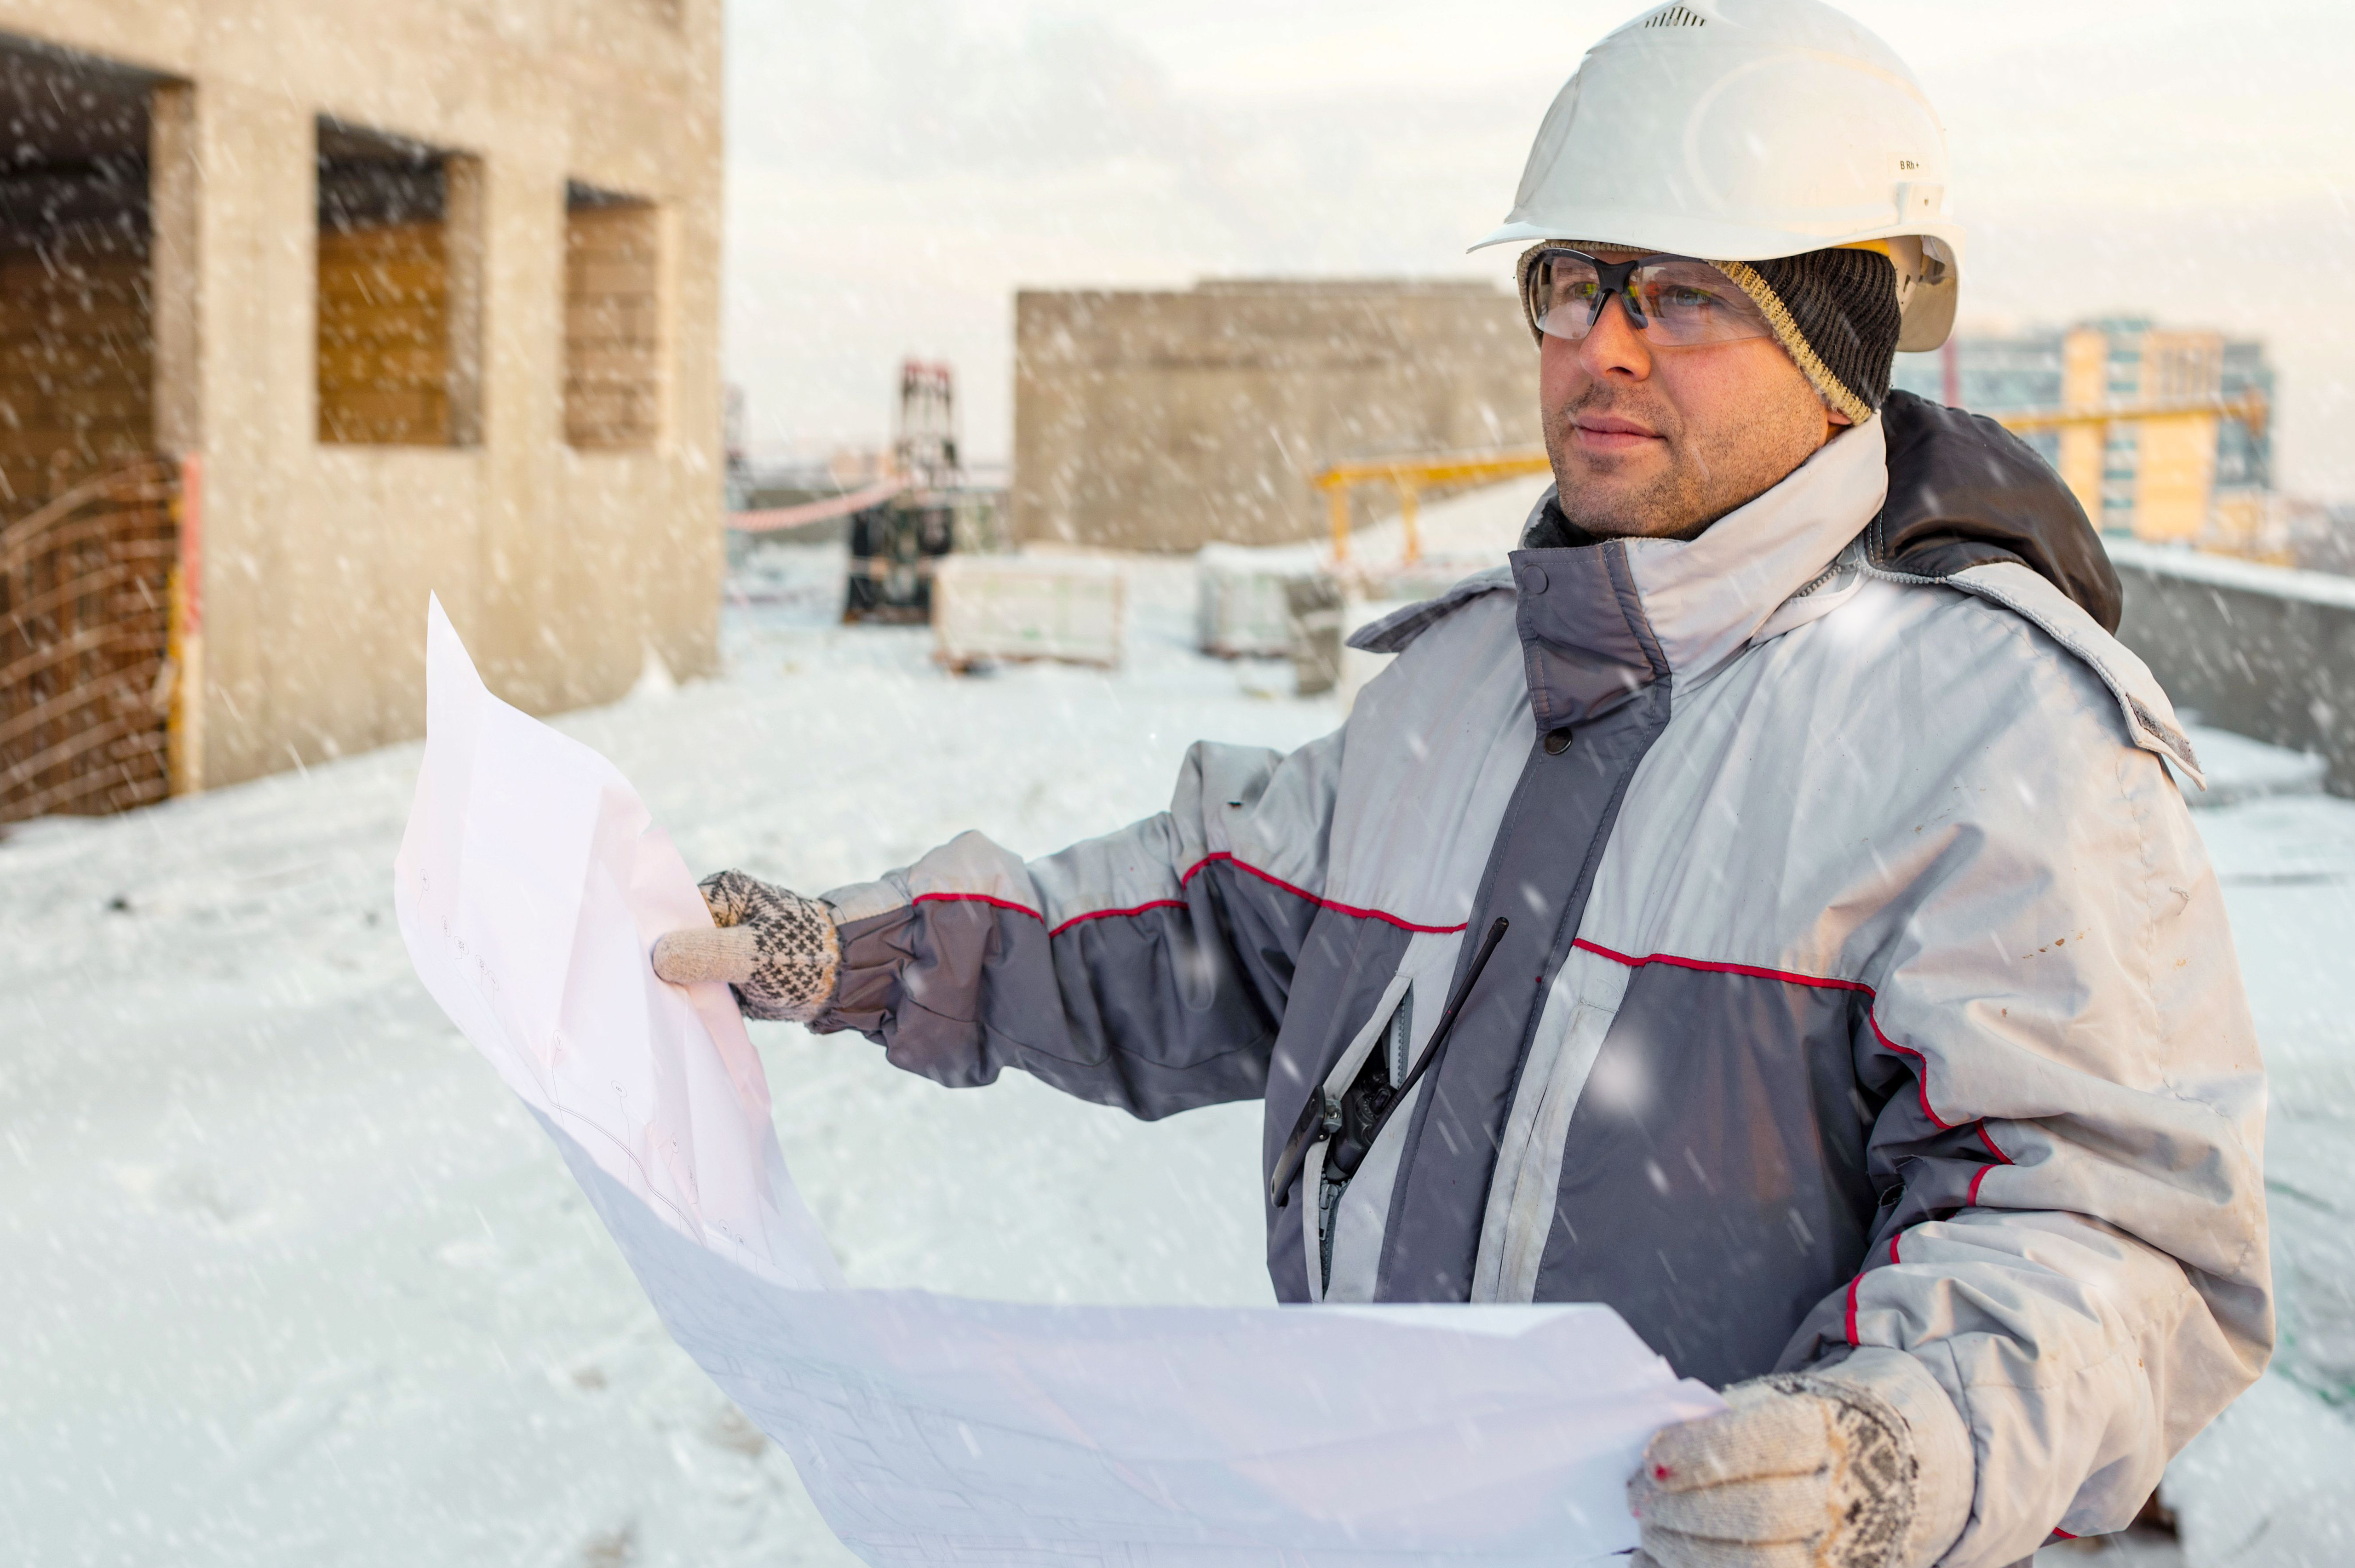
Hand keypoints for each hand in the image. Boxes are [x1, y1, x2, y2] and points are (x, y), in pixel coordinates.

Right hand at [651, 870, 838, 1021]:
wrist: (848, 979)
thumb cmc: (808, 955)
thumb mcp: (757, 954)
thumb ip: (709, 953)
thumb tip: (657, 956)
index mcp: (721, 894)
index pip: (669, 912)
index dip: (649, 938)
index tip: (626, 966)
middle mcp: (715, 917)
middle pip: (672, 942)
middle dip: (658, 967)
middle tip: (634, 995)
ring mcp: (721, 948)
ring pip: (683, 968)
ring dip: (674, 988)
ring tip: (650, 1010)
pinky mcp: (727, 975)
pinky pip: (699, 987)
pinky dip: (692, 1002)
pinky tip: (675, 1017)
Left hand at [1630, 1373, 1924, 1567]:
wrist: (1879, 1468)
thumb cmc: (1798, 1434)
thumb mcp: (1764, 1407)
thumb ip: (1713, 1427)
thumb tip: (1651, 1464)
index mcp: (1826, 1434)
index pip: (1765, 1441)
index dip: (1699, 1452)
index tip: (1652, 1459)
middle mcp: (1840, 1498)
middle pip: (1760, 1512)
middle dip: (1685, 1509)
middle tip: (1641, 1501)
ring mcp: (1838, 1550)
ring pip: (1760, 1565)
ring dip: (1686, 1552)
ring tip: (1651, 1532)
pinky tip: (1656, 1562)